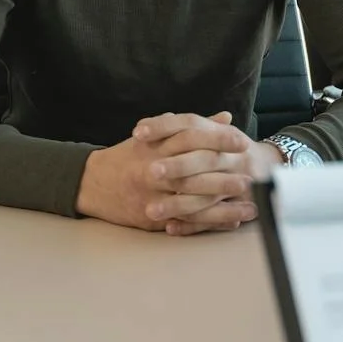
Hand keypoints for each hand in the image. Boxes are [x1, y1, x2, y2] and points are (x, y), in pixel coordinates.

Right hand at [76, 111, 276, 235]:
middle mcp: (154, 170)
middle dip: (224, 176)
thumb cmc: (130, 156)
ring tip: (250, 205)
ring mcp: (152, 196)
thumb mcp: (156, 136)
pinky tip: (231, 222)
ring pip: (192, 201)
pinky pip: (186, 222)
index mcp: (156, 146)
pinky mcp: (152, 218)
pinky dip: (210, 223)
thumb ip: (191, 126)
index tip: (241, 143)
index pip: (190, 138)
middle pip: (193, 172)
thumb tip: (225, 118)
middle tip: (250, 178)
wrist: (92, 183)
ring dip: (223, 205)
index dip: (217, 140)